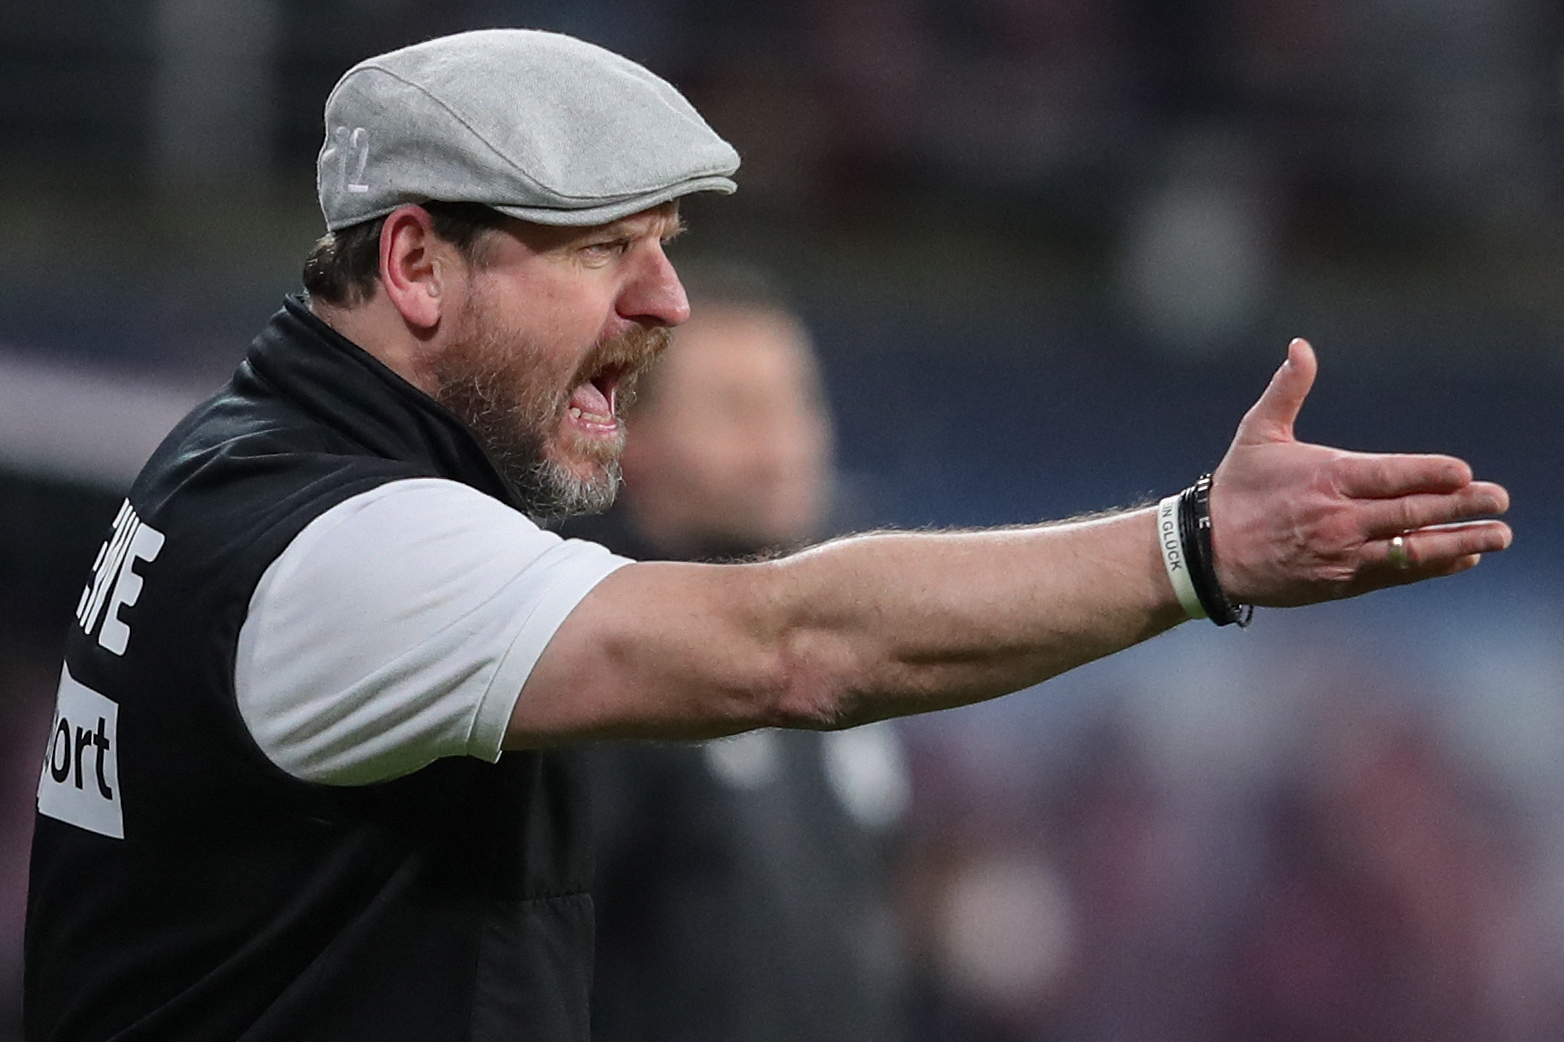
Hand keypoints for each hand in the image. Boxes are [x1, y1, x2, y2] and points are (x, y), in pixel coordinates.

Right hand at [1209, 338, 1510, 606]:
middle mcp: (1339, 518)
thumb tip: (1300, 345)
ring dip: (1461, 542)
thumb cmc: (1236, 489)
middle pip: (1413, 512)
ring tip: (1498, 536)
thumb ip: (1287, 389)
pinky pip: (1396, 574)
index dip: (1433, 474)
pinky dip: (1432, 566)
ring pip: (1413, 548)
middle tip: (1501, 500)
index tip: (1465, 473)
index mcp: (1326, 477)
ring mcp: (1342, 554)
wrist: (1208, 553)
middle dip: (1464, 507)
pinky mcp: (1340, 582)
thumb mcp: (1257, 433)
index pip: (1393, 475)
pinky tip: (1461, 558)